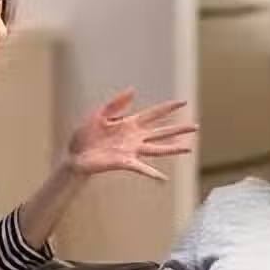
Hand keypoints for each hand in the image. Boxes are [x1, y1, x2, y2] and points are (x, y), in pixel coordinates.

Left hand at [67, 89, 197, 180]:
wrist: (75, 154)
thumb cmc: (84, 135)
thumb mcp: (99, 114)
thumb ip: (116, 104)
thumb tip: (133, 91)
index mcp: (129, 123)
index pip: (153, 114)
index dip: (168, 108)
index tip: (183, 103)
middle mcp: (134, 137)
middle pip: (161, 132)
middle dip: (178, 129)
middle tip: (195, 126)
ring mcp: (132, 150)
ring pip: (157, 149)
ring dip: (173, 148)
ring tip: (189, 148)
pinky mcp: (125, 162)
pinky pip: (142, 168)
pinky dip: (152, 173)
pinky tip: (163, 179)